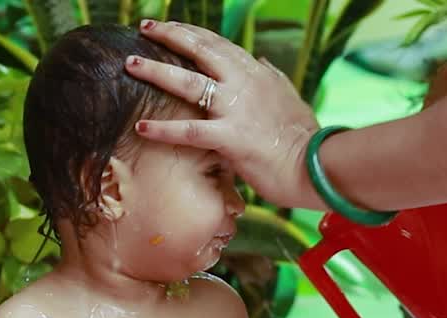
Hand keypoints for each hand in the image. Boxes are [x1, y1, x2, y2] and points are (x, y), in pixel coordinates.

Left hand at [125, 20, 319, 208]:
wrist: (316, 164)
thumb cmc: (303, 136)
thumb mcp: (290, 96)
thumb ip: (272, 77)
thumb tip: (262, 61)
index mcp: (256, 72)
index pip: (217, 44)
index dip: (191, 33)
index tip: (170, 25)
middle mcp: (244, 83)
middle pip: (200, 50)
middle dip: (169, 36)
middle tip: (144, 28)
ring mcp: (236, 109)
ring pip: (188, 83)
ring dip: (156, 71)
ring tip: (130, 64)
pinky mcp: (230, 137)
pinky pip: (189, 131)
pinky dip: (163, 128)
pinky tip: (141, 126)